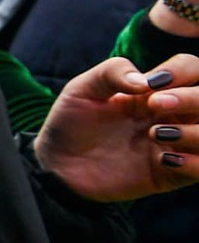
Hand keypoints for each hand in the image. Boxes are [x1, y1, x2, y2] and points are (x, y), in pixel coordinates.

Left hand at [34, 55, 198, 199]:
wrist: (57, 165)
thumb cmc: (71, 122)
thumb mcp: (82, 89)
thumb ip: (112, 72)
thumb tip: (147, 81)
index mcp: (157, 90)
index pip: (194, 68)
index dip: (182, 72)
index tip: (152, 86)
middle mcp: (174, 114)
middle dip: (193, 99)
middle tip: (154, 106)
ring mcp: (176, 144)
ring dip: (196, 132)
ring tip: (156, 135)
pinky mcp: (172, 174)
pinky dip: (194, 163)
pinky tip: (163, 160)